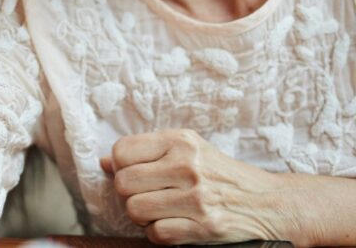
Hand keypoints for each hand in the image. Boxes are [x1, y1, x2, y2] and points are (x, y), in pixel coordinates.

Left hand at [101, 129, 295, 244]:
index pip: (121, 151)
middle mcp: (187, 165)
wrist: (271, 203)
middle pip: (123, 183)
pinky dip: (159, 234)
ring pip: (135, 210)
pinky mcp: (205, 226)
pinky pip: (157, 234)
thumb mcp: (188, 151)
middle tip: (147, 195)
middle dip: (129, 194)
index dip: (120, 166)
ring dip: (142, 216)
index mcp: (180, 141)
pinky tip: (173, 225)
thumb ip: (146, 153)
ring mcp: (197, 197)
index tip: (135, 173)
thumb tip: (104, 162)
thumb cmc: (222, 175)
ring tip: (159, 211)